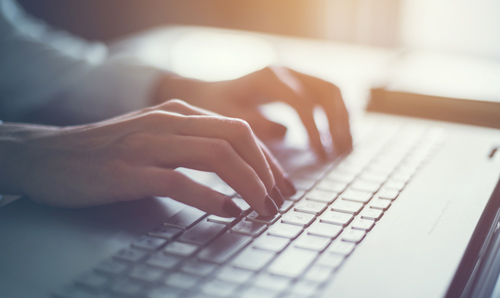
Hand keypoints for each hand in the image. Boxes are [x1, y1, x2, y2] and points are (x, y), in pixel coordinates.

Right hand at [0, 100, 294, 215]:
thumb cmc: (110, 150)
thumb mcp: (157, 134)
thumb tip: (237, 165)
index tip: (280, 186)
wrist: (51, 155)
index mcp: (180, 113)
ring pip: (217, 156)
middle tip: (278, 201)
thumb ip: (193, 142)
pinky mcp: (130, 171)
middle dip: (266, 172)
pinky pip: (181, 182)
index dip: (267, 160)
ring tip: (261, 209)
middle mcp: (169, 122)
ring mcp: (149, 144)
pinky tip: (228, 211)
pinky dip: (211, 198)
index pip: (239, 131)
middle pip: (237, 138)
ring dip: (249, 185)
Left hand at [157, 66, 352, 157]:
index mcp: (268, 78)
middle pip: (326, 91)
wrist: (209, 95)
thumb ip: (256, 125)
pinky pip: (326, 96)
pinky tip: (338, 138)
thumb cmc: (216, 109)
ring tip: (345, 148)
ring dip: (342, 119)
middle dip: (337, 123)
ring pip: (332, 92)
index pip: (302, 103)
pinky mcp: (299, 84)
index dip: (315, 130)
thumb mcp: (229, 119)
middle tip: (341, 153)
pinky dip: (336, 116)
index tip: (321, 156)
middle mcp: (286, 71)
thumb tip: (286, 133)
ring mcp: (295, 75)